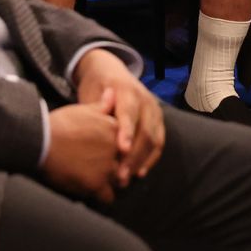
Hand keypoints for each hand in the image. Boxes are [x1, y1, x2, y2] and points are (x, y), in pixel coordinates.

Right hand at [41, 93, 121, 203]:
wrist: (41, 141)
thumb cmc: (60, 124)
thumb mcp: (83, 109)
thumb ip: (102, 104)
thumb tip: (112, 93)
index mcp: (115, 129)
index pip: (127, 143)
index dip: (119, 149)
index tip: (108, 152)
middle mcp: (115, 149)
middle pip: (124, 163)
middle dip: (116, 166)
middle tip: (100, 167)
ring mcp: (107, 167)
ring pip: (118, 181)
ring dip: (109, 182)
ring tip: (95, 179)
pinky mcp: (96, 184)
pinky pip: (107, 197)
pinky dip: (100, 197)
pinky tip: (92, 192)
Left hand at [72, 48, 165, 185]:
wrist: (110, 71)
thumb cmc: (96, 86)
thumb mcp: (91, 93)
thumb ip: (96, 110)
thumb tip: (94, 129)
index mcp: (127, 90)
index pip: (129, 112)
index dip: (126, 131)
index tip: (121, 150)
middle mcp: (145, 99)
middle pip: (145, 130)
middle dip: (133, 156)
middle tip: (120, 177)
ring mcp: (154, 109)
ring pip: (154, 139)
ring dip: (142, 161)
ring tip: (128, 179)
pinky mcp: (158, 120)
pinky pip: (159, 142)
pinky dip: (151, 158)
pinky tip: (140, 173)